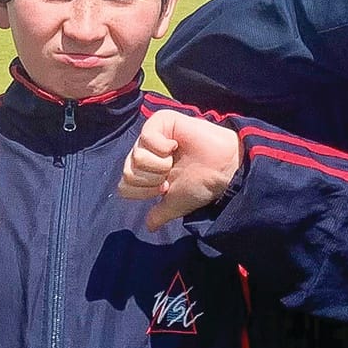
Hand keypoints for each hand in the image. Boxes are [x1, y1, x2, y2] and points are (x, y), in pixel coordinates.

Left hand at [119, 110, 242, 229]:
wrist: (222, 170)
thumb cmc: (201, 184)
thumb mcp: (176, 204)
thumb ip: (160, 214)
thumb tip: (149, 227)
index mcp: (145, 171)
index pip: (124, 186)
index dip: (144, 192)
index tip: (165, 188)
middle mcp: (145, 152)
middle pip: (128, 172)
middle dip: (153, 180)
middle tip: (171, 174)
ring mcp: (152, 135)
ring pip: (137, 157)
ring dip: (160, 165)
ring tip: (175, 161)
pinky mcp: (162, 120)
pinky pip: (146, 136)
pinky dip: (161, 146)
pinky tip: (175, 145)